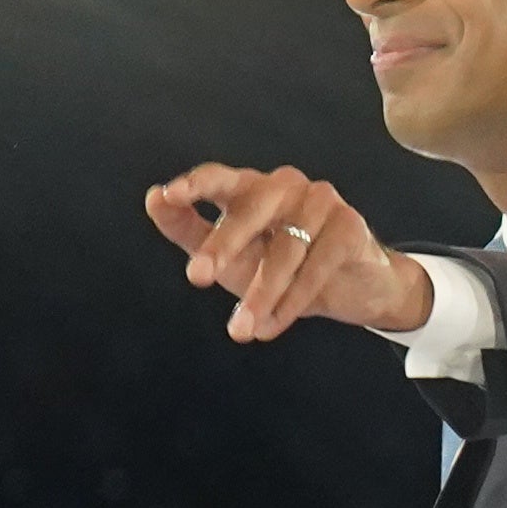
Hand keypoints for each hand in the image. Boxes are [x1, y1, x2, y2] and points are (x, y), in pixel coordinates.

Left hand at [146, 162, 433, 341]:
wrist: (352, 290)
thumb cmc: (283, 268)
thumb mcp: (229, 255)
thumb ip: (188, 229)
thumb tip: (154, 199)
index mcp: (251, 187)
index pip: (219, 178)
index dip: (195, 185)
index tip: (169, 196)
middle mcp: (286, 186)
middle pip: (251, 210)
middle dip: (223, 245)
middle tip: (198, 277)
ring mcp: (322, 203)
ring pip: (285, 248)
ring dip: (261, 293)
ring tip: (241, 329)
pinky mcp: (351, 227)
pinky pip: (317, 266)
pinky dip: (293, 300)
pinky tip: (273, 324)